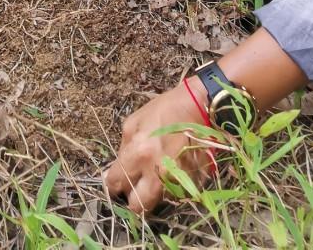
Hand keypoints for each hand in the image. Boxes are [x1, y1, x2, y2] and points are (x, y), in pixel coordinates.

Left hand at [104, 81, 214, 214]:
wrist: (200, 106)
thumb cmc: (165, 110)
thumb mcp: (133, 122)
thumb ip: (122, 149)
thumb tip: (112, 171)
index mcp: (138, 153)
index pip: (116, 183)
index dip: (113, 185)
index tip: (115, 183)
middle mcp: (156, 171)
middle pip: (137, 206)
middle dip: (133, 199)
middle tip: (134, 188)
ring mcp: (177, 179)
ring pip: (158, 201)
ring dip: (153, 193)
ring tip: (155, 175)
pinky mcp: (193, 182)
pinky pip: (175, 193)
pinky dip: (170, 186)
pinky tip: (171, 170)